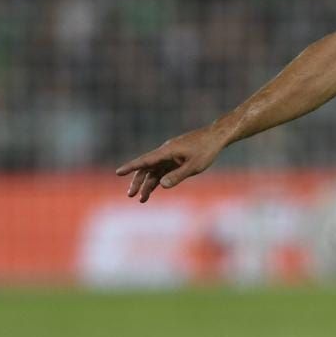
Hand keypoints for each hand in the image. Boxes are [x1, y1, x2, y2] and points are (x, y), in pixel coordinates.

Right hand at [115, 126, 230, 202]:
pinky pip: (164, 169)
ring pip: (155, 170)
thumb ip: (178, 176)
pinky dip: (159, 179)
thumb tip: (161, 185)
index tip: (118, 172)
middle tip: (130, 195)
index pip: (145, 161)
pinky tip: (155, 189)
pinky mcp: (177, 158)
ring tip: (142, 199)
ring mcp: (171, 155)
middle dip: (138, 182)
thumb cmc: (206, 150)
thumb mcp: (194, 166)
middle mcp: (165, 152)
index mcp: (167, 152)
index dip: (131, 167)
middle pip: (147, 168)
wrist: (217, 136)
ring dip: (148, 184)